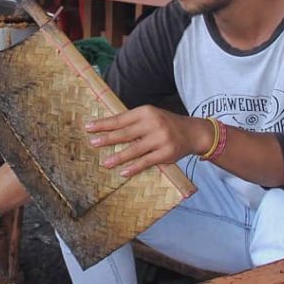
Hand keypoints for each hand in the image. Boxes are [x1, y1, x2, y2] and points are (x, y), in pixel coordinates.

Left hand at [85, 106, 206, 177]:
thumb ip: (133, 121)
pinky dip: (134, 168)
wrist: (193, 133)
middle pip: (125, 133)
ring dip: (118, 157)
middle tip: (92, 142)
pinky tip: (123, 172)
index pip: (121, 118)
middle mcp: (153, 124)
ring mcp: (160, 139)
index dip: (104, 123)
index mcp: (147, 112)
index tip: (89, 127)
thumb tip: (108, 128)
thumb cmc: (167, 124)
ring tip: (105, 162)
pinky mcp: (166, 154)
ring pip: (135, 150)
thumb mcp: (152, 116)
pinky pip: (146, 162)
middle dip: (107, 138)